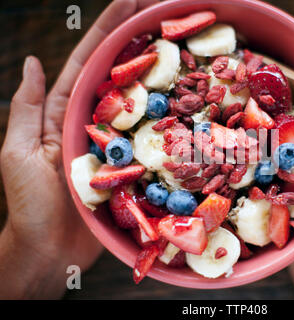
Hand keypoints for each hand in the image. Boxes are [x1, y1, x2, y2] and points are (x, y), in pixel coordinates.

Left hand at [0, 0, 158, 298]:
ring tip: (185, 44)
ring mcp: (120, 142)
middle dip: (142, 40)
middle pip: (122, 74)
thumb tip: (33, 62)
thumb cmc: (30, 203)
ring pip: (144, 102)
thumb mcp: (17, 150)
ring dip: (163, 73)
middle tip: (166, 11)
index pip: (91, 62)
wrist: (52, 249)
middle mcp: (98, 121)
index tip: (132, 2)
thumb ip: (28, 107)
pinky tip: (192, 103)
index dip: (110, 30)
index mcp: (67, 111)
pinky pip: (157, 138)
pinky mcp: (136, 165)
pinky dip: (173, 119)